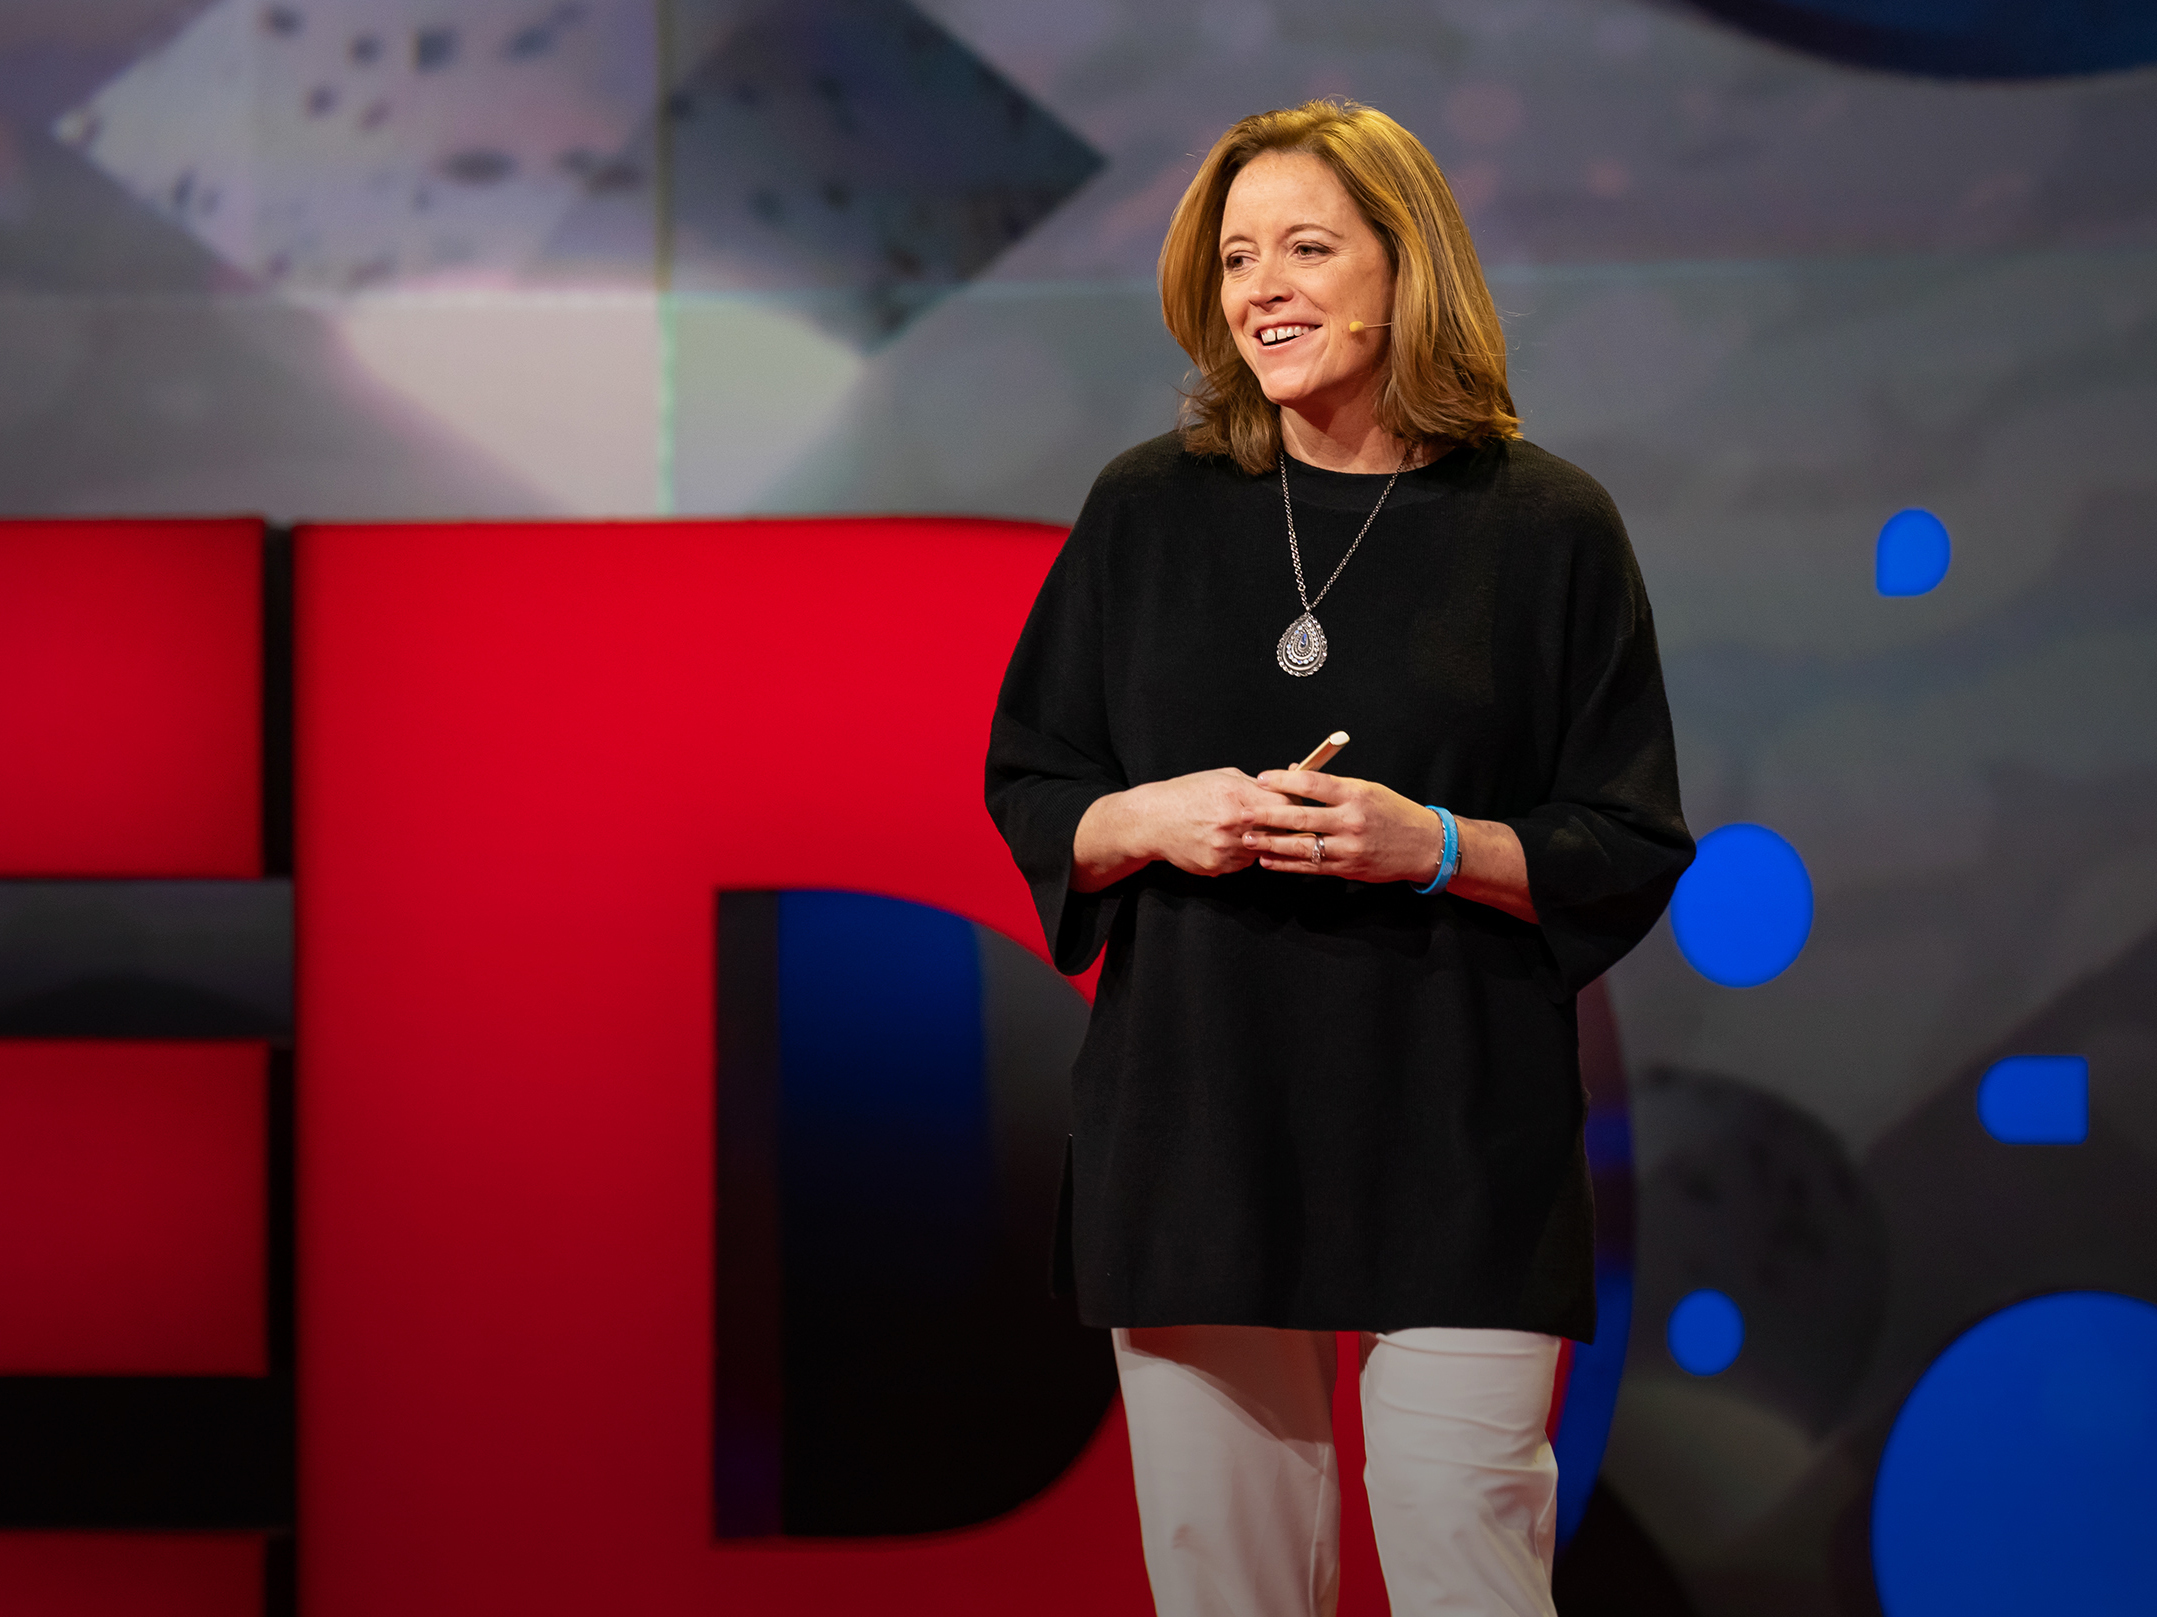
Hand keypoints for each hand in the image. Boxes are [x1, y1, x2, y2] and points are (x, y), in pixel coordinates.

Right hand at [1073, 768, 1296, 890]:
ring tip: (1242, 831)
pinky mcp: (1217, 866)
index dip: (1294, 806)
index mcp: (1237, 795)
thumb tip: (1290, 778)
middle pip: (1279, 831)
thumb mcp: (1222, 777)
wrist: (1152, 820)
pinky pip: (1243, 863)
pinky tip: (1225, 842)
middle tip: (1284, 825)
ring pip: (1262, 850)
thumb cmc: (1187, 794)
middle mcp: (1233, 823)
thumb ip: (1257, 782)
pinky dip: (1241, 855)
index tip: (1294, 806)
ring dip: (1261, 843)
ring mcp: (1225, 848)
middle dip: (1284, 828)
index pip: (1286, 804)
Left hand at [1243, 771, 1538, 919]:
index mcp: (1356, 794)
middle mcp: (1351, 820)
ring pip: (1301, 846)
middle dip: (1269, 815)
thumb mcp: (1367, 789)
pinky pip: (1310, 867)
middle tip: (1245, 813)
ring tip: (1248, 840)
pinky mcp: (1346, 868)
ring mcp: (1348, 847)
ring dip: (1271, 844)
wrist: (1423, 845)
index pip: (1313, 783)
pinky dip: (1286, 865)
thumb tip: (1293, 771)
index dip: (1284, 780)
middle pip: (1301, 816)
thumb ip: (1331, 784)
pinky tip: (1268, 861)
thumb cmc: (1393, 812)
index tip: (1262, 779)